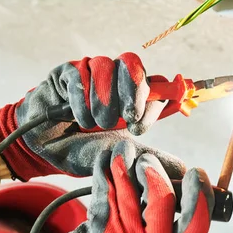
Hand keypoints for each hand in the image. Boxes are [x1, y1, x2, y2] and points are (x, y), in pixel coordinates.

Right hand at [0, 53, 175, 180]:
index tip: (137, 124)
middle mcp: (114, 79)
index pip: (154, 81)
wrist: (48, 151)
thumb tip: (184, 169)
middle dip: (131, 92)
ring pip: (105, 67)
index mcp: (132, 95)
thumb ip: (151, 156)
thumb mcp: (122, 156)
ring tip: (94, 124)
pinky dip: (80, 101)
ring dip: (102, 101)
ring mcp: (89, 73)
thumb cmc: (85, 150)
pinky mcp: (66, 74)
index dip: (150, 99)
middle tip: (123, 119)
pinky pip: (78, 75)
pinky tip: (75, 118)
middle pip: (132, 63)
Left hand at [36, 141, 214, 232]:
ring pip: (130, 191)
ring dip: (127, 165)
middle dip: (155, 173)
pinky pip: (106, 192)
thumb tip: (176, 188)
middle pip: (162, 199)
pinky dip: (106, 173)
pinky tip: (106, 161)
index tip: (197, 174)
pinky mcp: (101, 230)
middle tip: (148, 163)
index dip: (201, 195)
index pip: (197, 224)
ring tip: (125, 152)